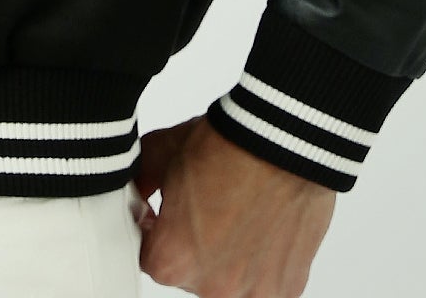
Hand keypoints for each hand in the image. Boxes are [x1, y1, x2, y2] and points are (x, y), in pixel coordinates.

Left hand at [133, 114, 335, 294]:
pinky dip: (262, 262)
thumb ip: (142, 181)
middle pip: (192, 274)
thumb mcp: (165, 151)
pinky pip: (263, 283)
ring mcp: (252, 293)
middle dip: (195, 246)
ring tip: (241, 215)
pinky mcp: (287, 288)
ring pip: (228, 280)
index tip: (170, 214)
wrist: (286, 142)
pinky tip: (264, 226)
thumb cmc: (230, 145)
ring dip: (230, 258)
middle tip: (212, 208)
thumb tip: (138, 193)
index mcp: (172, 261)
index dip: (158, 230)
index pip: (152, 258)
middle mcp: (211, 287)